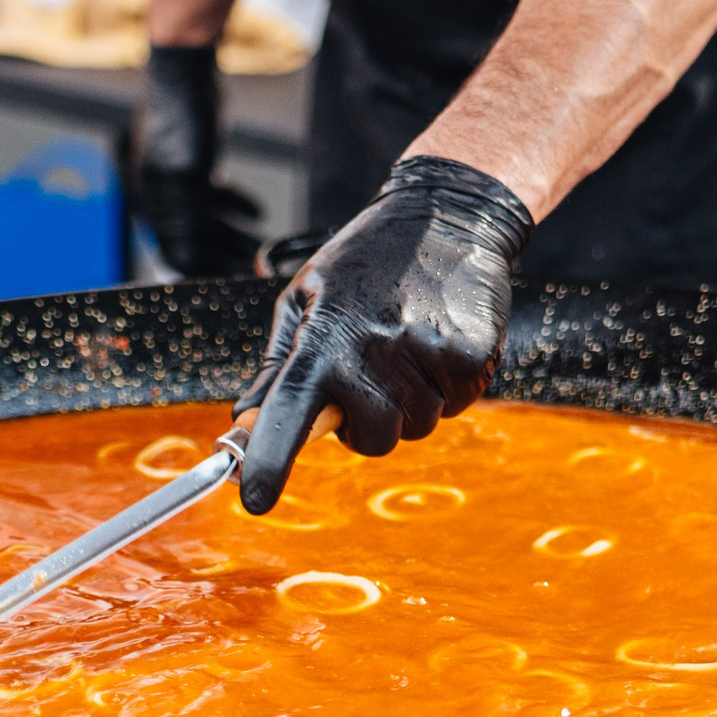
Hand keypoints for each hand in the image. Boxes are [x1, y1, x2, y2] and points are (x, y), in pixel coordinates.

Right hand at [132, 44, 262, 277]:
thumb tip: (186, 265)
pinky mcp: (193, 166)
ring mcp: (176, 182)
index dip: (210, 272)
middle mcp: (160, 200)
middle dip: (229, 255)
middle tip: (260, 267)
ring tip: (265, 243)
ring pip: (208, 223)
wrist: (185, 72)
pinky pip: (212, 200)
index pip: (179, 256)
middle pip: (197, 242)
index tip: (238, 280)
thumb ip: (187, 222)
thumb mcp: (185, 177)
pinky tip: (258, 213)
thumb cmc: (180, 121)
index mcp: (153, 207)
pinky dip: (235, 208)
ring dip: (236, 235)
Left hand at [231, 157, 533, 514]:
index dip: (270, 459)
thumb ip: (277, 366)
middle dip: (372, 421)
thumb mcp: (305, 300)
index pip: (287, 411)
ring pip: (417, 426)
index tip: (256, 498)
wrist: (446, 218)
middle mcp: (371, 351)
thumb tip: (246, 421)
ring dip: (413, 400)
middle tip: (374, 370)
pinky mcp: (470, 357)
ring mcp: (424, 355)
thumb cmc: (364, 264)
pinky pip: (457, 405)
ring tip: (409, 343)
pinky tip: (439, 338)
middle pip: (372, 442)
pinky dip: (450, 384)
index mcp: (321, 339)